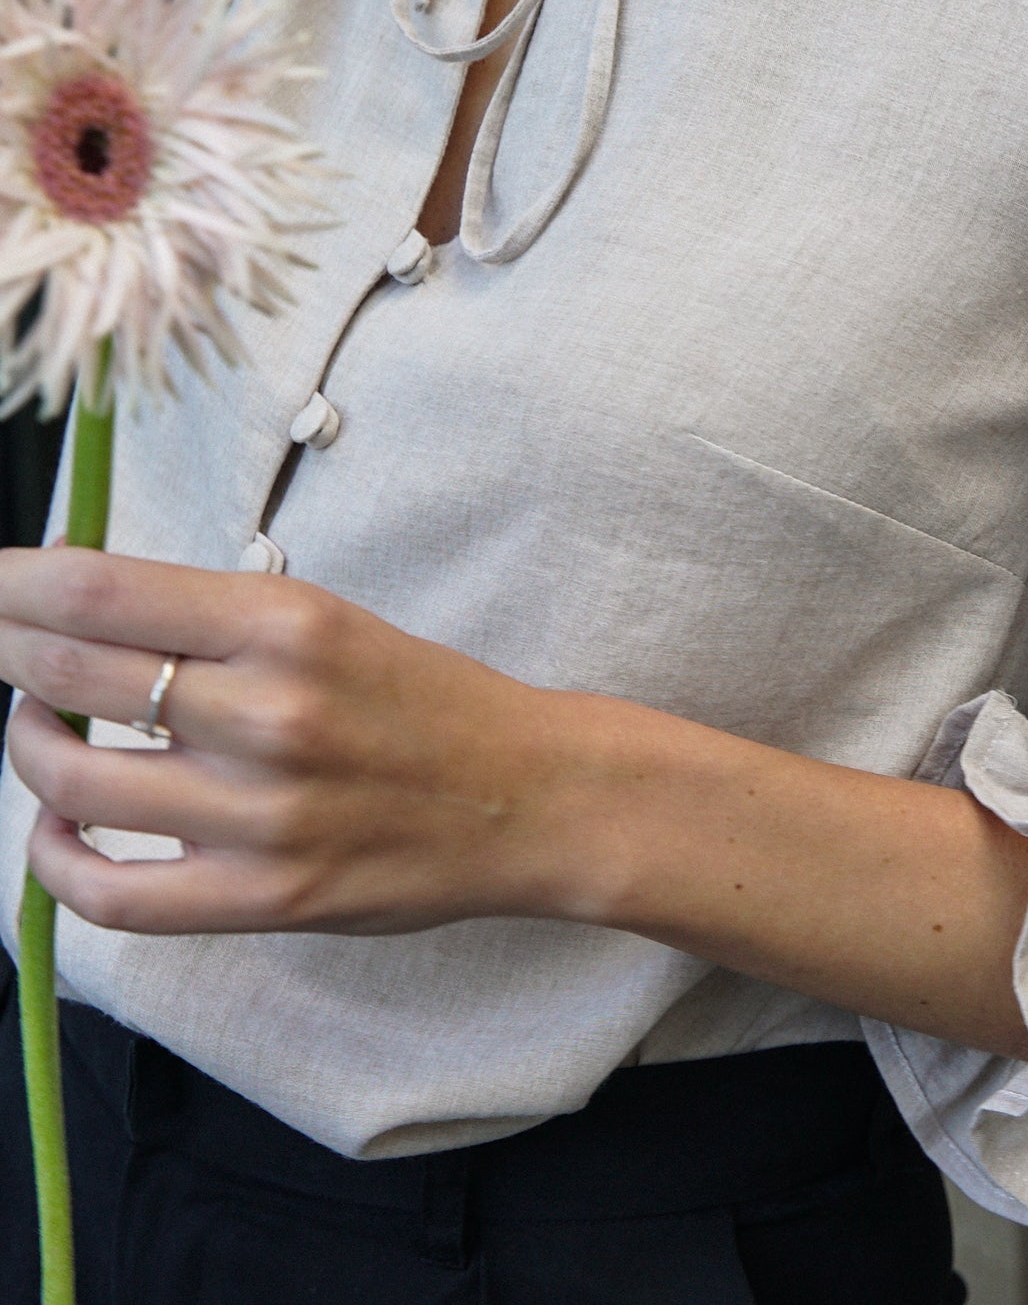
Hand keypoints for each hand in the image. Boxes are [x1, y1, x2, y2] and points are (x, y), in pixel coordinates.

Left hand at [0, 546, 585, 935]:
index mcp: (286, 620)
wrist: (523, 797)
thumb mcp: (326, 620)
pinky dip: (54, 859)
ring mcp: (261, 812)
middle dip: (2, 648)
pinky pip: (110, 893)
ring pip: (71, 778)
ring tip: (38, 725)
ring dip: (26, 745)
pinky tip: (57, 826)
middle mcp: (267, 710)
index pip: (98, 590)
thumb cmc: (420, 699)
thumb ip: (207, 615)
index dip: (11, 583)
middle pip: (67, 668)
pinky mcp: (263, 897)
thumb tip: (73, 596)